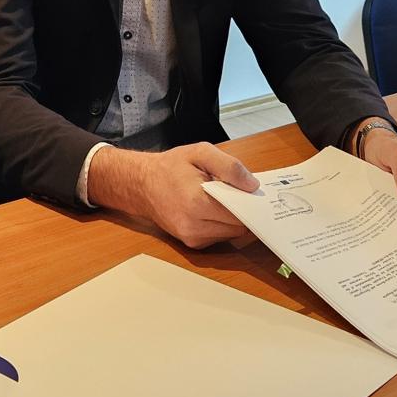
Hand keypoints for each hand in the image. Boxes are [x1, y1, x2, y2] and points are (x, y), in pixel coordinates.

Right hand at [89, 142, 257, 247]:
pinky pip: (219, 237)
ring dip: (232, 218)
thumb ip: (229, 166)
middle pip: (238, 226)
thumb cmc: (170, 167)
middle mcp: (194, 225)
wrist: (141, 184)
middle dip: (242, 210)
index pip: (239, 213)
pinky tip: (212, 208)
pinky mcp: (191, 243)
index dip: (250, 203)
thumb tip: (252, 185)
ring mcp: (192, 237)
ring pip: (231, 234)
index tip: (254, 194)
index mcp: (196, 202)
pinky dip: (221, 224)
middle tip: (238, 192)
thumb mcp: (200, 152)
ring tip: (221, 198)